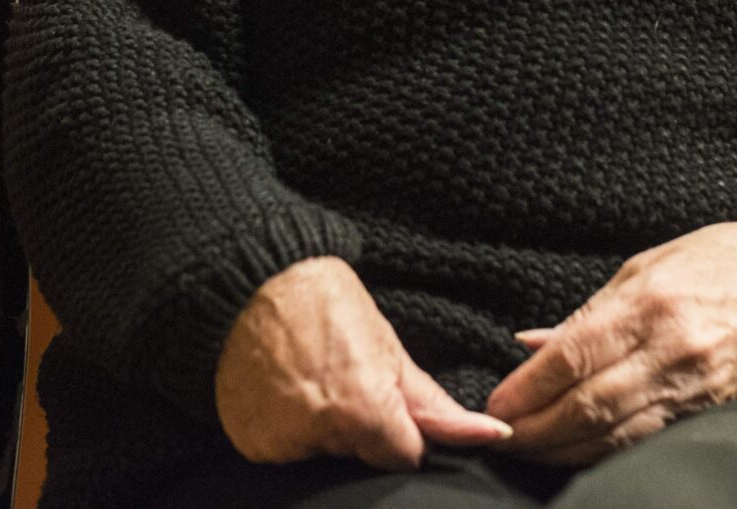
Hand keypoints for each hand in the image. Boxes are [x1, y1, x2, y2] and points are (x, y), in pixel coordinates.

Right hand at [215, 255, 515, 467]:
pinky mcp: (251, 444)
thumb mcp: (387, 345)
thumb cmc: (320, 300)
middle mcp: (321, 437)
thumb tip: (490, 434)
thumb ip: (433, 403)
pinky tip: (283, 388)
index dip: (400, 427)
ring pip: (324, 452)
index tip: (382, 396)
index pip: (405, 456)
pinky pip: (286, 449)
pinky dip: (288, 425)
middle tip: (340, 375)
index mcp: (364, 414)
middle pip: (363, 456)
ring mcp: (281, 444)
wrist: (246, 279)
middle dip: (361, 427)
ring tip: (308, 375)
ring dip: (323, 427)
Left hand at [482, 223, 736, 465]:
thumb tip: (532, 344)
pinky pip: (649, 439)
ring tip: (528, 452)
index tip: (496, 405)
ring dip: (564, 449)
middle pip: (587, 404)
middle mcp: (672, 348)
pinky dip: (607, 452)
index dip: (527, 388)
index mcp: (650, 302)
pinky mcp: (714, 410)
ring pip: (615, 432)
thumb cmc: (733, 260)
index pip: (572, 356)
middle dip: (537, 429)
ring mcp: (696, 385)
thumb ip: (592, 310)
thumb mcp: (655, 262)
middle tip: (499, 438)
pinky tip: (578, 455)